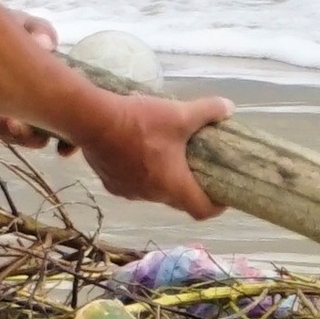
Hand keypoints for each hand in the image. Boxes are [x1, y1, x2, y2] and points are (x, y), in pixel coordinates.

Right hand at [79, 93, 232, 218]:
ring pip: (155, 191)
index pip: (202, 211)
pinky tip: (141, 151)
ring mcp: (128, 192)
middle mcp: (151, 196)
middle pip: (180, 200)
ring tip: (169, 155)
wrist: (91, 120)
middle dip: (192, 187)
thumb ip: (207, 111)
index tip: (224, 192)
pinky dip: (142, 172)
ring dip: (165, 178)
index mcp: (173, 186)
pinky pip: (134, 183)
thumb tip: (228, 107)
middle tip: (200, 166)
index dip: (218, 205)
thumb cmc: (139, 122)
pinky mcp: (110, 182)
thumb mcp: (179, 114)